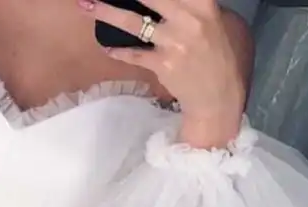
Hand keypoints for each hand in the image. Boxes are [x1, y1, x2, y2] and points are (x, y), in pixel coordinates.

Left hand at [83, 0, 248, 146]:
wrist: (219, 97)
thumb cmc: (221, 58)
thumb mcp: (219, 23)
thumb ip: (198, 7)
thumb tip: (173, 3)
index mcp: (203, 4)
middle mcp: (188, 18)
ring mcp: (173, 42)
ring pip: (133, 22)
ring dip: (106, 12)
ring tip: (86, 5)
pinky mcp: (162, 64)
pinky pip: (134, 55)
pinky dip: (118, 51)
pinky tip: (106, 47)